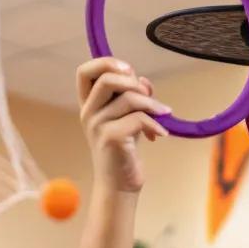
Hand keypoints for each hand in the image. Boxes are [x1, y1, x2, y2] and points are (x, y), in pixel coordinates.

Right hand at [76, 59, 171, 193]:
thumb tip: (144, 81)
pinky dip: (155, 123)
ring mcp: (97, 125)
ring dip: (152, 103)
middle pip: (107, 78)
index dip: (106, 63)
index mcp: (89, 104)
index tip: (128, 70)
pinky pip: (139, 118)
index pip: (85, 72)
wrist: (120, 185)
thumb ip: (133, 96)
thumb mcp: (127, 117)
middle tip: (148, 94)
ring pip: (129, 97)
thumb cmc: (125, 150)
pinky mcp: (111, 138)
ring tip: (164, 114)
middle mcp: (88, 112)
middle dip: (133, 81)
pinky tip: (160, 134)